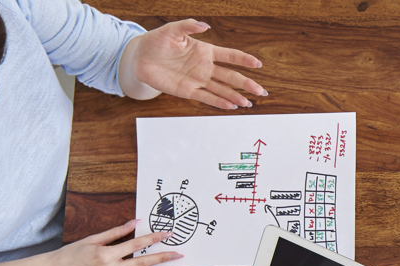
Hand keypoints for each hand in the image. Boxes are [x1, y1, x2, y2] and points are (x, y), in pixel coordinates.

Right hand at [43, 219, 181, 265]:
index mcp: (106, 253)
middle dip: (163, 258)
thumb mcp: (92, 239)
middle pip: (142, 262)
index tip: (169, 234)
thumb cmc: (71, 253)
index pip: (136, 244)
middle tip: (179, 254)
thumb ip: (115, 232)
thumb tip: (135, 222)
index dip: (154, 239)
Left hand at [132, 19, 266, 108]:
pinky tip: (230, 106)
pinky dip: (218, 102)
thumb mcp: (171, 30)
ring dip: (235, 96)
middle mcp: (204, 67)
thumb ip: (188, 26)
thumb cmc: (156, 41)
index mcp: (204, 51)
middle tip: (260, 91)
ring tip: (248, 103)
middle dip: (246, 83)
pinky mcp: (187, 91)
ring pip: (221, 89)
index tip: (257, 64)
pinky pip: (206, 97)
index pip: (229, 56)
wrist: (139, 58)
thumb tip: (204, 25)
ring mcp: (197, 80)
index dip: (244, 59)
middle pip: (230, 76)